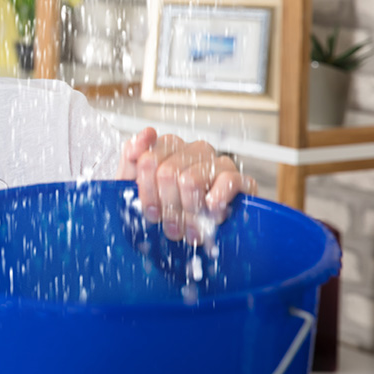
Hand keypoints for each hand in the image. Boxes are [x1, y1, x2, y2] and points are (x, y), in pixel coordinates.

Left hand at [117, 127, 255, 242]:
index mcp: (169, 149)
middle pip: (167, 172)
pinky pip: (228, 181)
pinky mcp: (241, 180)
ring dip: (187, 213)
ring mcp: (218, 164)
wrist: (197, 239)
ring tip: (189, 228)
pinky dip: (217, 200)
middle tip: (171, 224)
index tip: (151, 210)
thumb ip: (132, 159)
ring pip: (191, 181)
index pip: (148, 159)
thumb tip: (147, 133)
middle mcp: (194, 151)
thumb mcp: (136, 189)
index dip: (146, 191)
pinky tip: (212, 211)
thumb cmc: (166, 212)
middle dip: (166, 206)